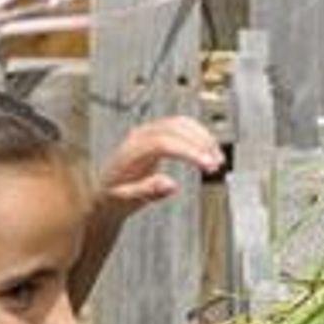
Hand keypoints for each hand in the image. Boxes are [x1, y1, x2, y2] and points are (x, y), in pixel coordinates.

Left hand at [97, 117, 223, 218]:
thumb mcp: (126, 199)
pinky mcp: (157, 134)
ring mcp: (148, 132)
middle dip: (199, 143)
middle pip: (175, 128)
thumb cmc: (114, 196)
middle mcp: (139, 136)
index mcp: (130, 151)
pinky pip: (181, 126)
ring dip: (202, 137)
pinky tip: (209, 149)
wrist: (106, 190)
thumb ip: (147, 191)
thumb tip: (171, 184)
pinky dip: (199, 135)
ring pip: (181, 123)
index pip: (164, 142)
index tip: (206, 164)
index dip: (188, 151)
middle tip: (216, 164)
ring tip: (217, 158)